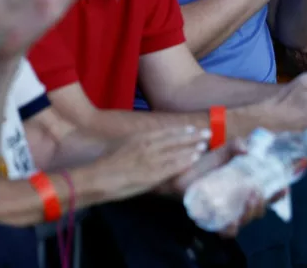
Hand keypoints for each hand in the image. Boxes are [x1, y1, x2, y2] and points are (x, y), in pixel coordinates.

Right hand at [92, 126, 209, 200]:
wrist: (98, 178)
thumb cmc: (106, 165)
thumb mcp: (122, 147)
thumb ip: (136, 145)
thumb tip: (146, 145)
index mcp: (140, 138)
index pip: (166, 132)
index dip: (181, 130)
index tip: (193, 128)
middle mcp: (148, 145)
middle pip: (175, 138)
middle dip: (193, 135)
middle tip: (208, 132)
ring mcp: (152, 159)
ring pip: (177, 151)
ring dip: (192, 147)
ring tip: (205, 144)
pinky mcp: (153, 174)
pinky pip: (173, 166)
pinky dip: (185, 161)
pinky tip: (195, 159)